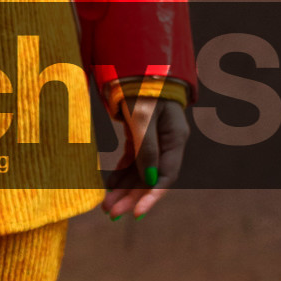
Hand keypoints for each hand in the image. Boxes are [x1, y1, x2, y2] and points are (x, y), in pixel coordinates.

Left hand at [101, 96, 188, 218]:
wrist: (135, 65)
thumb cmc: (142, 88)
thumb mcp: (143, 118)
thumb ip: (147, 148)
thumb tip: (150, 180)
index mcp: (175, 138)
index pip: (166, 176)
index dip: (151, 197)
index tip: (136, 214)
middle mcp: (167, 142)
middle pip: (150, 178)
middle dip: (131, 197)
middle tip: (111, 213)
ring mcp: (153, 139)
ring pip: (139, 172)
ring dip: (123, 189)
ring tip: (105, 206)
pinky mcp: (140, 135)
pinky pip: (131, 161)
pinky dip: (120, 174)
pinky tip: (108, 188)